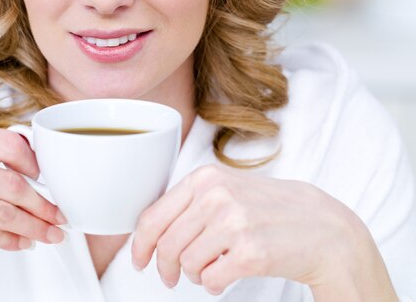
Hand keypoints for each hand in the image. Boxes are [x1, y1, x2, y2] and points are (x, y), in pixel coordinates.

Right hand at [0, 122, 65, 298]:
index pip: (8, 142)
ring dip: (35, 225)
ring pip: (7, 210)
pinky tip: (23, 243)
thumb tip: (17, 160)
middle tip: (59, 213)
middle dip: (43, 201)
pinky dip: (12, 241)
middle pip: (13, 180)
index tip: (46, 177)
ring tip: (51, 233)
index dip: (35, 163)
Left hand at [131, 164, 394, 297]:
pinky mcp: (250, 252)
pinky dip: (212, 284)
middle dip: (165, 266)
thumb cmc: (271, 210)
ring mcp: (234, 223)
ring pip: (186, 263)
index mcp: (205, 177)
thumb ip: (191, 203)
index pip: (153, 215)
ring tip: (210, 269)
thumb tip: (149, 230)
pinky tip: (223, 278)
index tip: (140, 259)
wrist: (323, 228)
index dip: (141, 244)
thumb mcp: (227, 189)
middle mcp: (216, 196)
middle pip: (166, 243)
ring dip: (193, 274)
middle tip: (170, 277)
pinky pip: (210, 279)